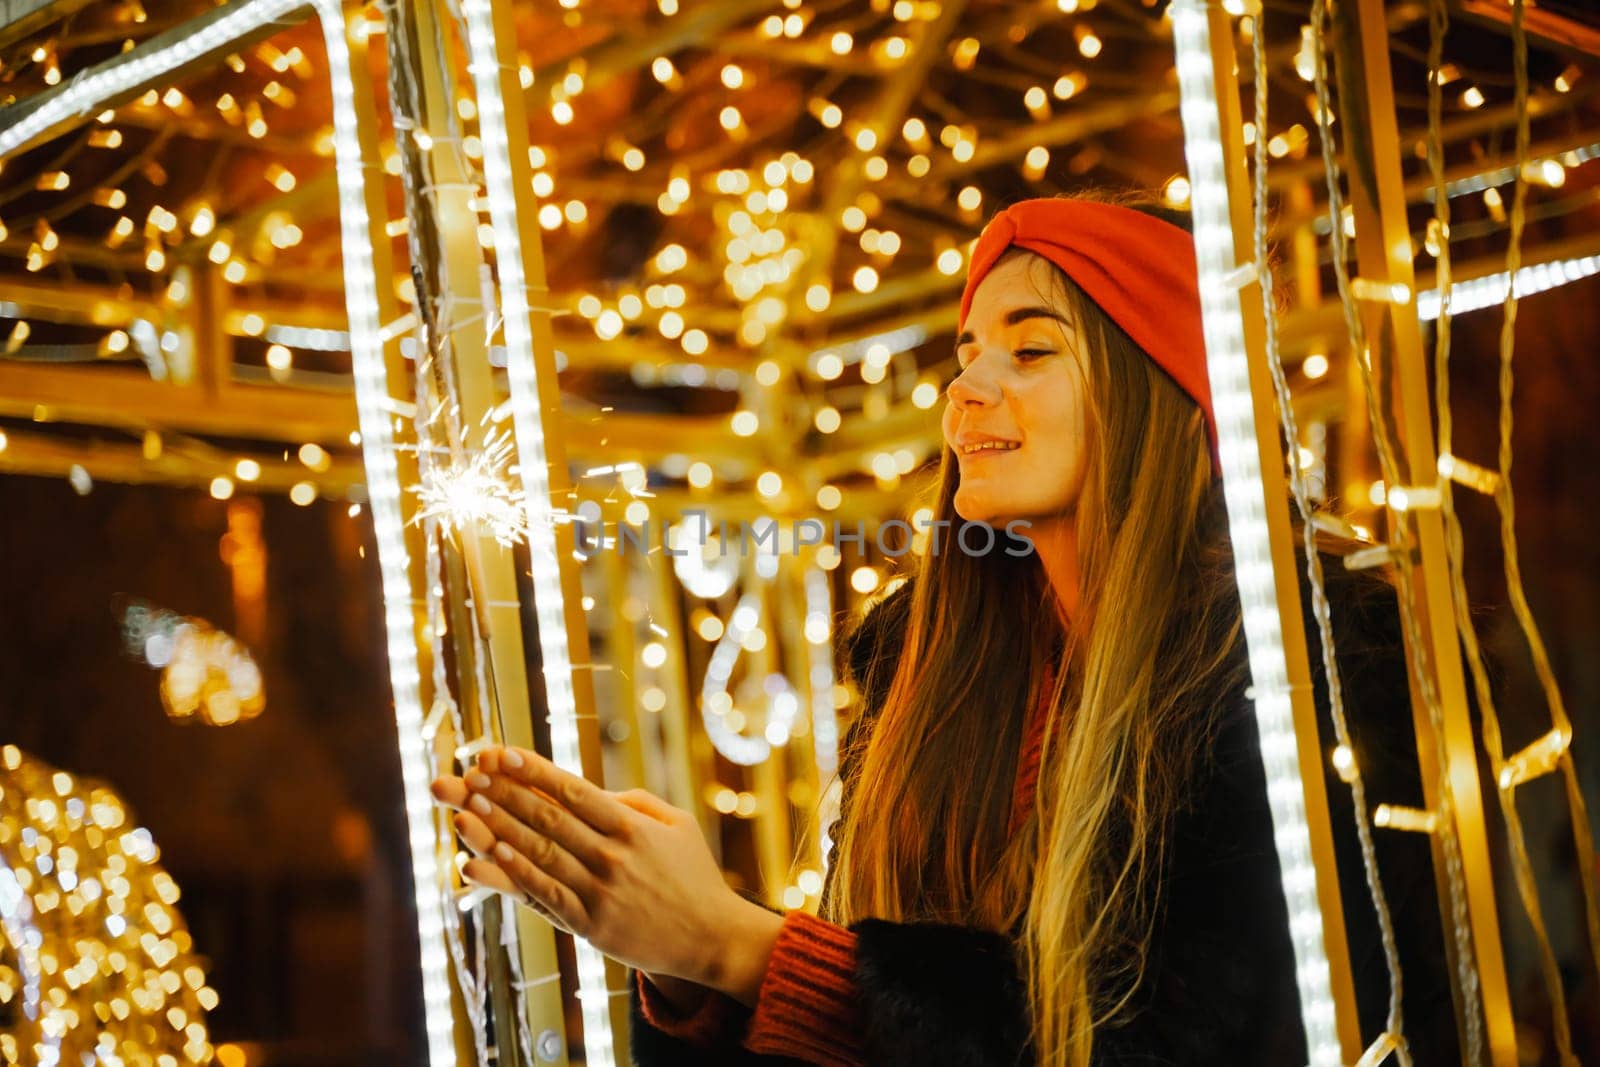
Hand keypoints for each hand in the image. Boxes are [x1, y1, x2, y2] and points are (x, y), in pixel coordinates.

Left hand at [430, 747, 783, 1004]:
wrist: (710, 937)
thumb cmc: (692, 875)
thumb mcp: (677, 825)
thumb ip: (634, 803)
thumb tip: (590, 790)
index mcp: (632, 826)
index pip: (573, 790)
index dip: (534, 770)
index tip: (501, 752)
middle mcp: (613, 855)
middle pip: (548, 817)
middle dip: (504, 792)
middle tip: (468, 773)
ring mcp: (600, 891)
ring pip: (539, 854)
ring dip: (498, 828)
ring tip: (465, 807)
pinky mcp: (591, 925)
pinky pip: (544, 895)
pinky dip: (514, 874)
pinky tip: (486, 857)